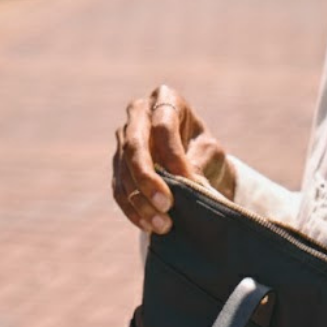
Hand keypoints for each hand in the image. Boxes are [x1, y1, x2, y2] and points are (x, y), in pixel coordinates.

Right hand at [111, 84, 236, 234]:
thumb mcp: (210, 152)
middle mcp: (138, 114)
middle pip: (134, 146)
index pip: (163, 126)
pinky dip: (132, 209)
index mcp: (165, 99)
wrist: (194, 161)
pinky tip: (147, 226)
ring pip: (123, 170)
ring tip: (162, 225)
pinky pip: (118, 188)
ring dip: (140, 201)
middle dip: (148, 179)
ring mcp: (123, 138)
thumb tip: (189, 185)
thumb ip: (199, 163)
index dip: (173, 155)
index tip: (188, 181)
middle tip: (166, 205)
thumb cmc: (204, 151)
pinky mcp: (117, 164)